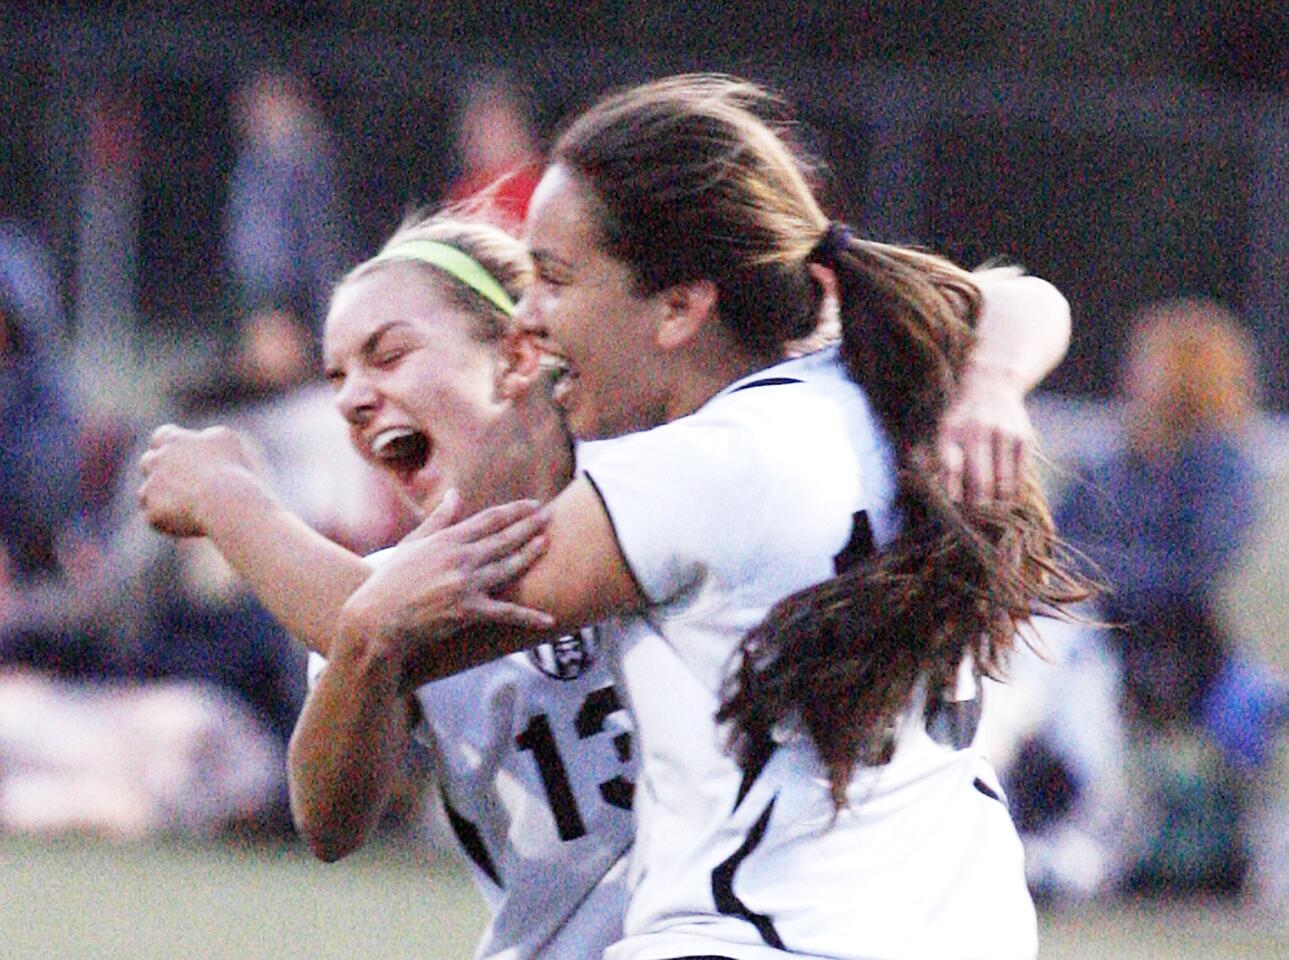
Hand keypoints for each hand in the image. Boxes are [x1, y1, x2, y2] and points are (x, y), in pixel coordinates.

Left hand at [137, 424, 268, 537]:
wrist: (225, 501)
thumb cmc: (231, 468)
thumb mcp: (226, 440)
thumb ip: (208, 437)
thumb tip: (203, 440)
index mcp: (173, 440)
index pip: (162, 437)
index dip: (170, 446)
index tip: (180, 456)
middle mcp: (157, 461)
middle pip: (148, 462)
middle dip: (159, 471)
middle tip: (179, 483)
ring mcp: (151, 488)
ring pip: (145, 493)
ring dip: (161, 498)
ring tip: (186, 508)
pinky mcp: (153, 513)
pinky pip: (156, 518)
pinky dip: (169, 521)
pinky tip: (189, 523)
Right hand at [340, 491, 554, 686]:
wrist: (376, 618)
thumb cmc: (390, 580)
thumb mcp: (412, 543)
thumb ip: (439, 518)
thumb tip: (456, 493)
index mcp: (447, 540)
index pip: (490, 519)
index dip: (515, 510)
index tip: (533, 504)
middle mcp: (460, 558)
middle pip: (504, 538)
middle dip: (531, 526)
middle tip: (552, 515)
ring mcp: (465, 585)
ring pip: (508, 567)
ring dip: (531, 555)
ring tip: (549, 543)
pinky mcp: (467, 611)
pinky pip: (505, 612)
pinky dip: (528, 616)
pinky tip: (549, 619)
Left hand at [938, 364, 1033, 504]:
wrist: (992, 385)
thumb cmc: (964, 418)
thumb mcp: (946, 431)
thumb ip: (946, 461)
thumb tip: (953, 498)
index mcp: (953, 431)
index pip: (952, 471)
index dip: (954, 493)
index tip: (958, 503)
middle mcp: (979, 431)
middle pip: (980, 481)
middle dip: (979, 503)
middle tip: (979, 512)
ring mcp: (1004, 434)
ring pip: (1003, 482)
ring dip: (999, 502)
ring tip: (994, 506)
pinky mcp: (1024, 438)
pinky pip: (1020, 475)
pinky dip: (1014, 490)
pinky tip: (1009, 495)